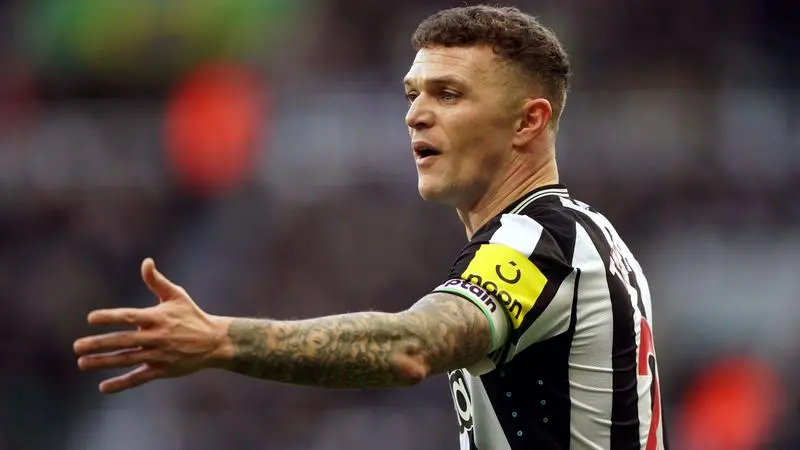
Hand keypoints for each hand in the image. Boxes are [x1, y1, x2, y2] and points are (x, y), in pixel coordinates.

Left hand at [74, 258, 227, 393]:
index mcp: (158, 317)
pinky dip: (121, 383)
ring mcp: (159, 355)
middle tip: (77, 346)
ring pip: (127, 360)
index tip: (91, 318)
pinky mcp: (162, 370)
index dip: (111, 316)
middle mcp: (157, 337)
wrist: (214, 342)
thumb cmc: (192, 315)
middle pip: (124, 340)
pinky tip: (103, 387)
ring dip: (103, 362)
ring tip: (82, 363)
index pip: (130, 316)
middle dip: (99, 343)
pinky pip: (138, 378)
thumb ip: (157, 281)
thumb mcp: (177, 296)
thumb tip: (146, 262)